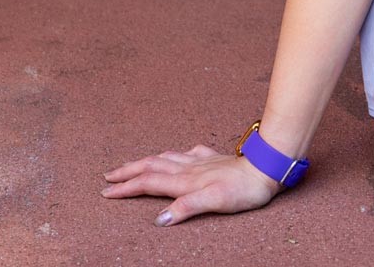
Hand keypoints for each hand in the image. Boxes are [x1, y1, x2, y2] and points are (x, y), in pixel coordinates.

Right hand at [102, 143, 281, 225]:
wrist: (267, 168)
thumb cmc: (243, 188)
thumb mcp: (214, 201)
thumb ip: (186, 207)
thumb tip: (159, 218)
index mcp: (185, 181)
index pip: (148, 183)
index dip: (126, 188)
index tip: (106, 192)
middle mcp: (188, 168)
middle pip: (150, 166)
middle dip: (127, 171)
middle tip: (108, 176)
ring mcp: (200, 161)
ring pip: (165, 157)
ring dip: (145, 161)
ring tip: (133, 164)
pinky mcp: (213, 159)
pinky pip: (187, 153)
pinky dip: (175, 154)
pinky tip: (179, 154)